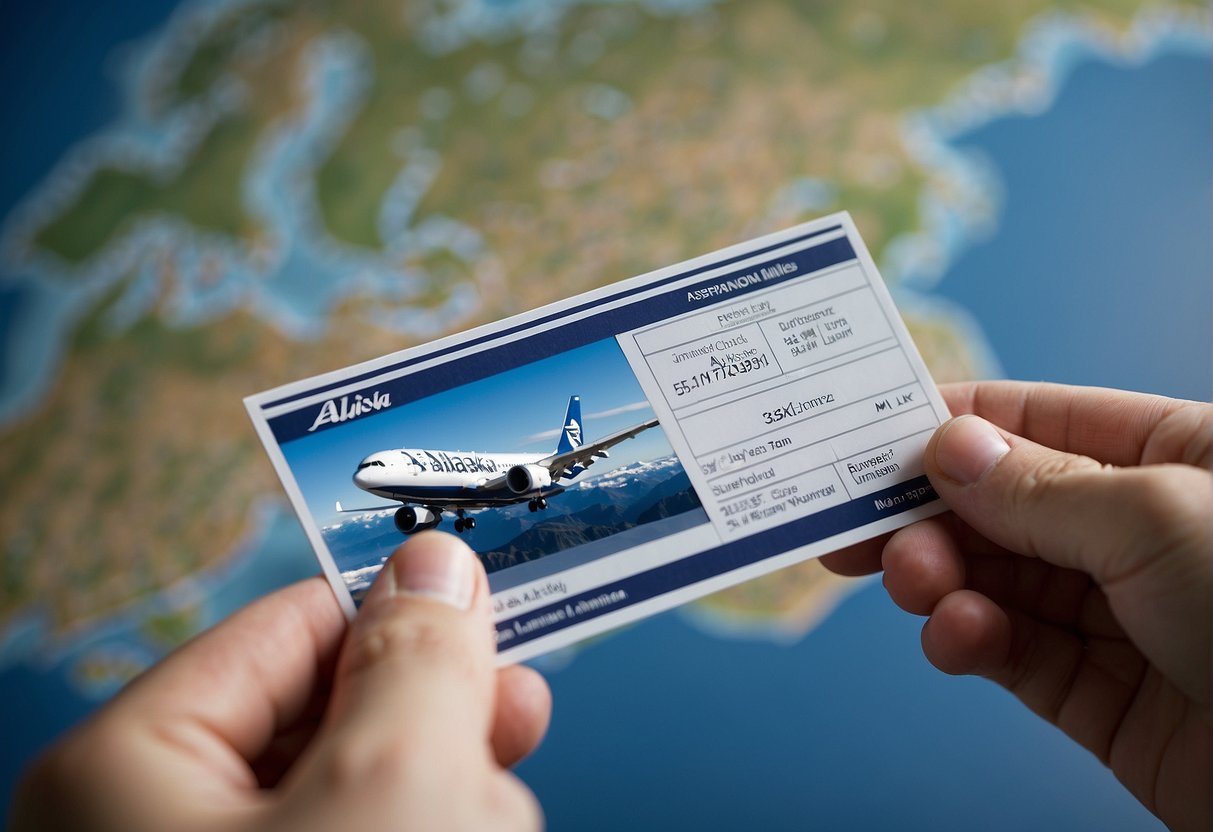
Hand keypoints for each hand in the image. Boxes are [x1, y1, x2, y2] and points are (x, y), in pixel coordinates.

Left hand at [11, 532, 551, 831]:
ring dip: (451, 798)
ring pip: (367, 791)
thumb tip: (437, 565)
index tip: (494, 593)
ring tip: (488, 825)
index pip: (293, 627)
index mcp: (130, 769)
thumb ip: (421, 657)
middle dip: (438, 726)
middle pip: (337, 714)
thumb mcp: (394, 784)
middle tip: (517, 715)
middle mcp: (154, 825)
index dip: (403, 606)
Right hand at [823, 381, 1210, 831]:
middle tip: (867, 524)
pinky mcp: (1102, 697)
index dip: (953, 421)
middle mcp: (1140, 533)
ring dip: (941, 576)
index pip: (1039, 421)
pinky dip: (970, 639)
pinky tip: (956, 634)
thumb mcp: (1157, 516)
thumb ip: (1038, 486)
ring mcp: (1120, 616)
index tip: (869, 431)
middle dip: (933, 512)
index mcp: (1174, 458)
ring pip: (998, 580)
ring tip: (912, 580)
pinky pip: (1014, 654)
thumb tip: (948, 447)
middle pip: (1004, 505)